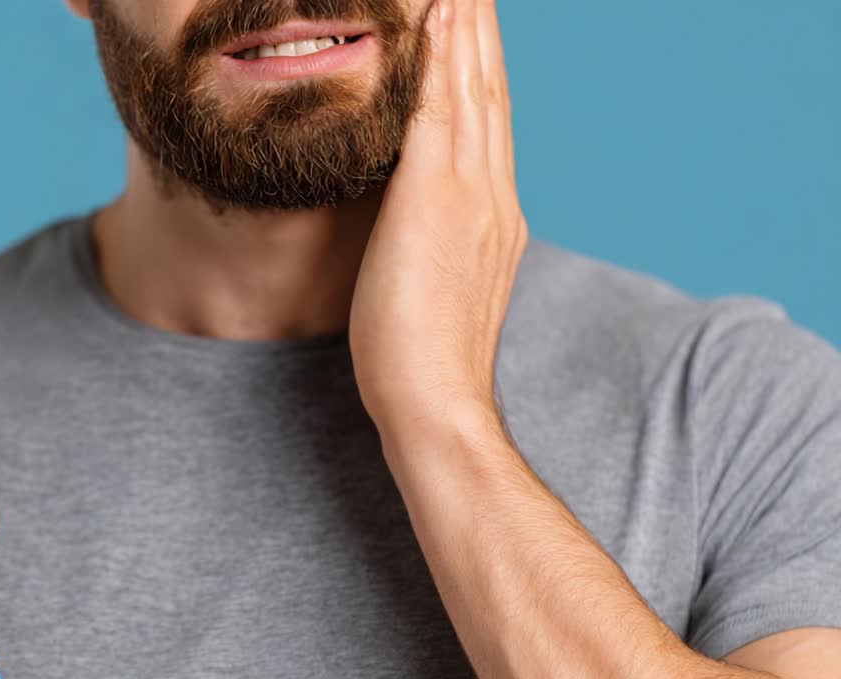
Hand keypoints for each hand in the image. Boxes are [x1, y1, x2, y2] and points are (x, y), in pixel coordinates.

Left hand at [350, 0, 526, 438]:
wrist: (435, 403)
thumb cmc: (421, 361)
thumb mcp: (436, 289)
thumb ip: (438, 247)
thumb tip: (419, 232)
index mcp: (495, 216)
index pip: (489, 123)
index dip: (481, 67)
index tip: (471, 23)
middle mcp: (493, 195)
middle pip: (489, 91)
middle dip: (480, 30)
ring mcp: (471, 194)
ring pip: (470, 87)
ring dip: (464, 24)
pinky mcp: (434, 199)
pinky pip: (436, 109)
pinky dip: (438, 58)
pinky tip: (433, 14)